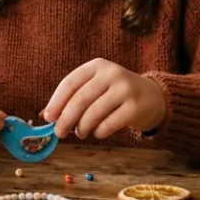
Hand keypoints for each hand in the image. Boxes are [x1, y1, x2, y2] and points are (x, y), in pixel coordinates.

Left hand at [41, 58, 165, 139]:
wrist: (153, 97)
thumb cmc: (116, 94)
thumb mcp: (96, 87)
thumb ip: (74, 97)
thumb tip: (46, 116)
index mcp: (97, 66)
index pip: (70, 82)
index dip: (56, 101)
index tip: (48, 117)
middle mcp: (111, 74)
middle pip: (80, 99)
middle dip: (66, 119)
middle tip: (59, 133)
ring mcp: (125, 90)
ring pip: (94, 113)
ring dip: (82, 128)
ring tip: (80, 133)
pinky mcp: (135, 107)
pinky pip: (109, 124)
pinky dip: (99, 132)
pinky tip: (98, 133)